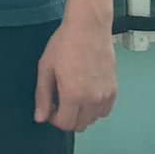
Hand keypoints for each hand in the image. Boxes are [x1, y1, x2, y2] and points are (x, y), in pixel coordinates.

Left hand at [34, 15, 116, 130]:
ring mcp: (106, 96)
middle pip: (79, 125)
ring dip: (81, 114)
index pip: (65, 124)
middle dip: (66, 118)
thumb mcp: (46, 68)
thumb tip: (40, 118)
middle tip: (59, 100)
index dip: (53, 119)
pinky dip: (94, 109)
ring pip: (93, 120)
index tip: (50, 106)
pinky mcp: (114, 90)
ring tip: (73, 95)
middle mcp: (92, 100)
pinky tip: (86, 93)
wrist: (89, 27)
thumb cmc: (64, 44)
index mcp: (73, 95)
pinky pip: (104, 111)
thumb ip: (42, 96)